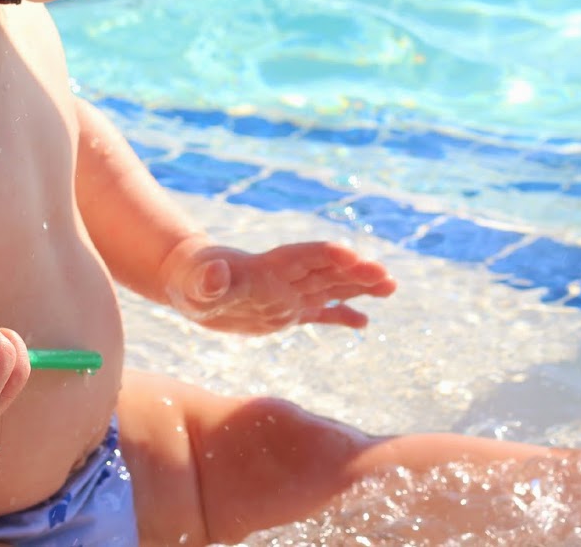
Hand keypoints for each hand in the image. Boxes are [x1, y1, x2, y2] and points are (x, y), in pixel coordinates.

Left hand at [160, 237, 397, 333]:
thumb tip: (214, 273)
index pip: (304, 258)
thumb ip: (208, 280)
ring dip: (359, 286)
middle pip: (327, 271)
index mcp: (269, 267)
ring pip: (331, 288)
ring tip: (390, 286)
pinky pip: (320, 313)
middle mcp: (286, 278)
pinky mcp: (286, 312)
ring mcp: (289, 294)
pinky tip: (364, 322)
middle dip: (356, 272)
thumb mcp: (195, 283)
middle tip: (386, 276)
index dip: (327, 257)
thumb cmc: (191, 279)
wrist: (191, 282)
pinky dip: (342, 315)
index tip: (353, 258)